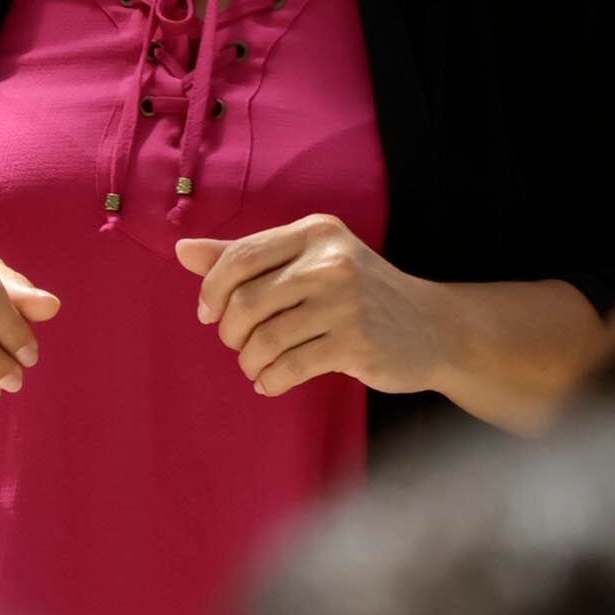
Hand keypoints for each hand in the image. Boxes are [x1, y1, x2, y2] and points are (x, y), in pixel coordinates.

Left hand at [180, 215, 446, 399]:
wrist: (432, 327)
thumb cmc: (360, 293)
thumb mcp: (310, 262)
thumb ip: (247, 256)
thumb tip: (181, 249)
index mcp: (316, 233)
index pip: (239, 257)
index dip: (212, 291)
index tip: (210, 314)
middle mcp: (332, 260)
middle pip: (245, 301)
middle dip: (230, 332)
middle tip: (241, 344)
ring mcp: (346, 302)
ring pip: (264, 339)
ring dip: (249, 362)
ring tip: (259, 366)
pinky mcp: (356, 342)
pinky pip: (288, 367)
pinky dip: (270, 380)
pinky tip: (273, 381)